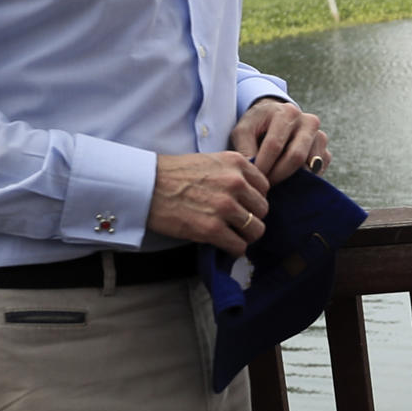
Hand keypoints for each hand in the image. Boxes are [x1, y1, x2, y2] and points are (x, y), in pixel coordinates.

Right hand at [146, 152, 269, 255]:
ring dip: (244, 235)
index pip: (265, 186)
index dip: (254, 198)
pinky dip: (233, 249)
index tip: (243, 205)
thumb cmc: (173, 173)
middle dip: (251, 218)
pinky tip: (223, 245)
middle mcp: (236, 183)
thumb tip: (249, 192)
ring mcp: (225, 206)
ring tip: (231, 235)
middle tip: (236, 223)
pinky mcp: (212, 228)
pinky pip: (238, 246)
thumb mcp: (210, 161)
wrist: (146, 186)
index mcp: (237, 163)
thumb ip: (232, 172)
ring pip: (255, 230)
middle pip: (263, 210)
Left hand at [229, 96, 329, 184]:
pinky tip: (286, 180)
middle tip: (264, 186)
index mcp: (288, 113)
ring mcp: (320, 138)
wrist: (275, 120)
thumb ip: (245, 150)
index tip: (254, 178)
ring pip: (309, 168)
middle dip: (278, 176)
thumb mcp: (243, 130)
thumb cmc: (257, 125)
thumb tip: (254, 174)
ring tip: (273, 183)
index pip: (275, 145)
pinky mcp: (325, 153)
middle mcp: (309, 122)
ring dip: (290, 180)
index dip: (263, 166)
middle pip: (296, 157)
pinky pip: (316, 173)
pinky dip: (301, 182)